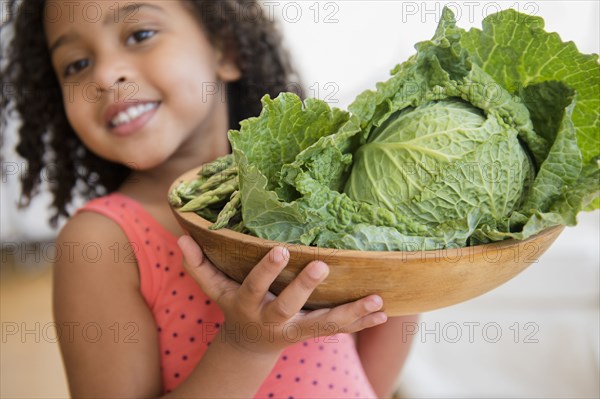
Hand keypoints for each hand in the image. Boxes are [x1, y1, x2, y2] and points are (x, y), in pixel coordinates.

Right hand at [177, 235, 387, 355]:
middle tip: (323, 267)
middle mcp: (272, 319)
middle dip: (304, 289)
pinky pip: (338, 331)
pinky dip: (360, 323)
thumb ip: (198, 265)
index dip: (266, 271)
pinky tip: (384, 312)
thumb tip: (181, 236)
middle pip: (288, 306)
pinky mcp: (313, 334)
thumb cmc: (233, 306)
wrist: (249, 345)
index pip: (254, 287)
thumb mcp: (213, 288)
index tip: (279, 250)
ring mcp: (295, 330)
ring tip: (376, 301)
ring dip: (350, 314)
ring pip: (323, 326)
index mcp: (247, 304)